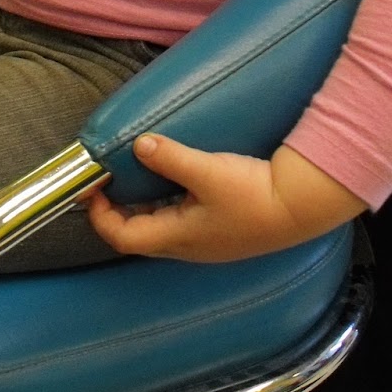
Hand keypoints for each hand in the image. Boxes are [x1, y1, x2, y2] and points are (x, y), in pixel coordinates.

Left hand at [83, 134, 364, 262]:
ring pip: (158, 227)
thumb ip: (170, 158)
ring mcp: (204, 240)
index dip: (98, 214)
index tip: (91, 185)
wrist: (300, 207)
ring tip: (132, 174)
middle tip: (107, 177)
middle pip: (136, 234)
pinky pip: (179, 220)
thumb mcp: (207, 172)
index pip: (121, 236)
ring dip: (140, 205)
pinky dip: (163, 202)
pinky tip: (171, 181)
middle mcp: (187, 246)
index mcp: (177, 237)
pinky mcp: (219, 230)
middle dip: (115, 208)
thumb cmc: (254, 195)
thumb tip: (138, 145)